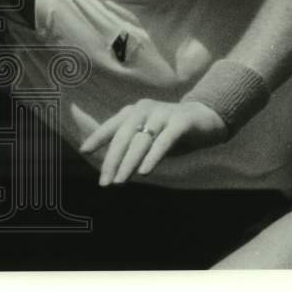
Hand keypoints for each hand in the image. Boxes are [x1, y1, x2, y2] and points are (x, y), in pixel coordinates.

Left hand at [78, 99, 226, 185]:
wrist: (207, 119)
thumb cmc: (172, 131)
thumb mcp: (149, 137)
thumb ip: (133, 146)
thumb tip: (112, 168)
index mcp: (134, 112)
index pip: (111, 126)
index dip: (97, 137)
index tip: (84, 151)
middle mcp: (144, 109)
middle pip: (123, 137)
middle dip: (112, 160)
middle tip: (104, 182)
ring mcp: (162, 114)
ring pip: (141, 141)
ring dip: (128, 163)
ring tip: (119, 181)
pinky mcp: (180, 122)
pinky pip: (164, 141)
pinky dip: (152, 157)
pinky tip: (144, 172)